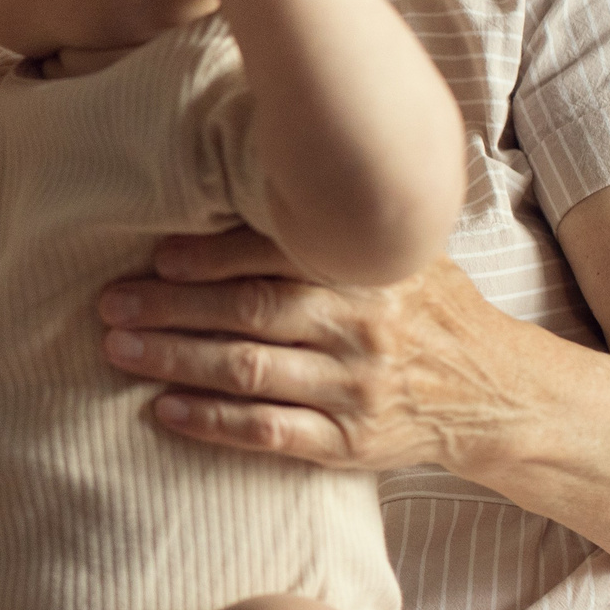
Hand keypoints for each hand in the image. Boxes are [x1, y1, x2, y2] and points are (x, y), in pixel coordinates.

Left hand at [96, 225, 503, 469]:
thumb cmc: (430, 308)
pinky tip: (164, 410)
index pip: (281, 254)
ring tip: (118, 349)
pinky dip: (211, 423)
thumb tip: (257, 166)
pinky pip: (269, 432)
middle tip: (111, 302)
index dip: (214, 254)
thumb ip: (339, 222)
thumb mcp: (404, 251)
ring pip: (249, 371)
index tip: (157, 256)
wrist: (498, 392)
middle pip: (252, 311)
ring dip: (175, 360)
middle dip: (172, 307)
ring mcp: (356, 388)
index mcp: (371, 269)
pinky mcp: (350, 442)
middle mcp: (363, 326)